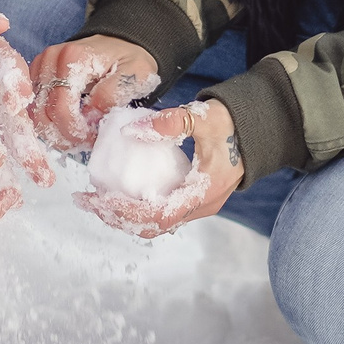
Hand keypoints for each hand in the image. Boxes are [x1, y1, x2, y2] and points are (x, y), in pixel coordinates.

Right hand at [27, 34, 160, 152]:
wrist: (119, 44)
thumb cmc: (128, 59)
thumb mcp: (135, 74)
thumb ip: (112, 94)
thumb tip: (89, 116)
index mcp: (73, 57)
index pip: (61, 107)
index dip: (75, 130)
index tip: (92, 138)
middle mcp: (50, 58)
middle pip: (43, 112)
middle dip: (64, 134)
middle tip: (85, 141)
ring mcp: (41, 66)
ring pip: (34, 112)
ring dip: (53, 131)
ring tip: (77, 137)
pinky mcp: (37, 75)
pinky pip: (34, 107)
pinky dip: (48, 122)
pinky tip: (66, 127)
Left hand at [77, 98, 241, 238]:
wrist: (256, 130)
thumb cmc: (232, 123)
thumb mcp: (203, 117)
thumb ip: (169, 123)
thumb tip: (131, 130)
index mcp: (203, 193)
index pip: (159, 215)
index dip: (127, 211)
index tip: (99, 198)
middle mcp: (200, 207)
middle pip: (152, 226)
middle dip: (117, 217)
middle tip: (86, 200)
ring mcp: (196, 206)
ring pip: (155, 223)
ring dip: (124, 215)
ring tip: (95, 199)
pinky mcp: (191, 199)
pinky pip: (160, 212)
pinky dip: (136, 208)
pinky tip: (117, 192)